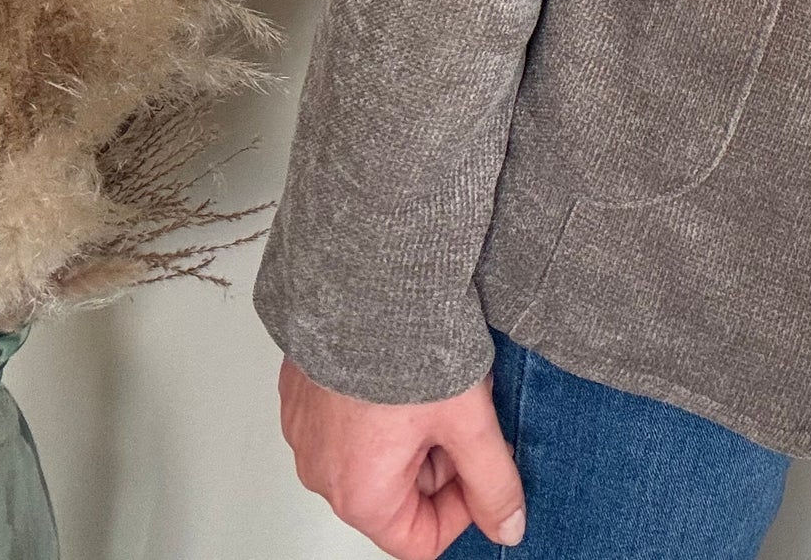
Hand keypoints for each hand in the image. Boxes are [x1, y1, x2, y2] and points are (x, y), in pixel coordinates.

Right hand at [277, 356, 527, 556]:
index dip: (463, 508)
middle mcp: (322, 472)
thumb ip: (493, 482)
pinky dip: (381, 400)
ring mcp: (306, 431)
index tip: (484, 463)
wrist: (365, 277)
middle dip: (441, 457)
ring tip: (435, 377)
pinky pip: (349, 418)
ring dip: (413, 427)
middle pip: (399, 494)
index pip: (419, 540)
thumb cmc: (407, 347)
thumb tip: (508, 527)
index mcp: (359, 493)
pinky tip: (402, 364)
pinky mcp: (302, 393)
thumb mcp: (469, 421)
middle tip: (462, 408)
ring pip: (376, 453)